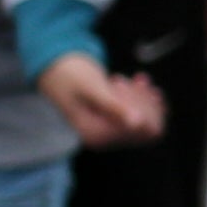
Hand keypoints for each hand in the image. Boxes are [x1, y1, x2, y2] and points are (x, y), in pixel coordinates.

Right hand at [37, 52, 166, 146]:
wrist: (58, 67)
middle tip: (131, 81)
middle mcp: (104, 139)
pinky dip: (144, 97)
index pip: (140, 131)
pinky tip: (137, 80)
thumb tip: (138, 124)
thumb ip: (114, 106)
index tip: (133, 85)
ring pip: (149, 121)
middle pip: (148, 128)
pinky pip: (143, 116)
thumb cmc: (71, 75)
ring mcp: (110, 132)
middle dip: (145, 102)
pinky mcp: (115, 122)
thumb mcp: (93, 88)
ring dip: (144, 98)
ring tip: (127, 80)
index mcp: (95, 135)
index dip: (145, 108)